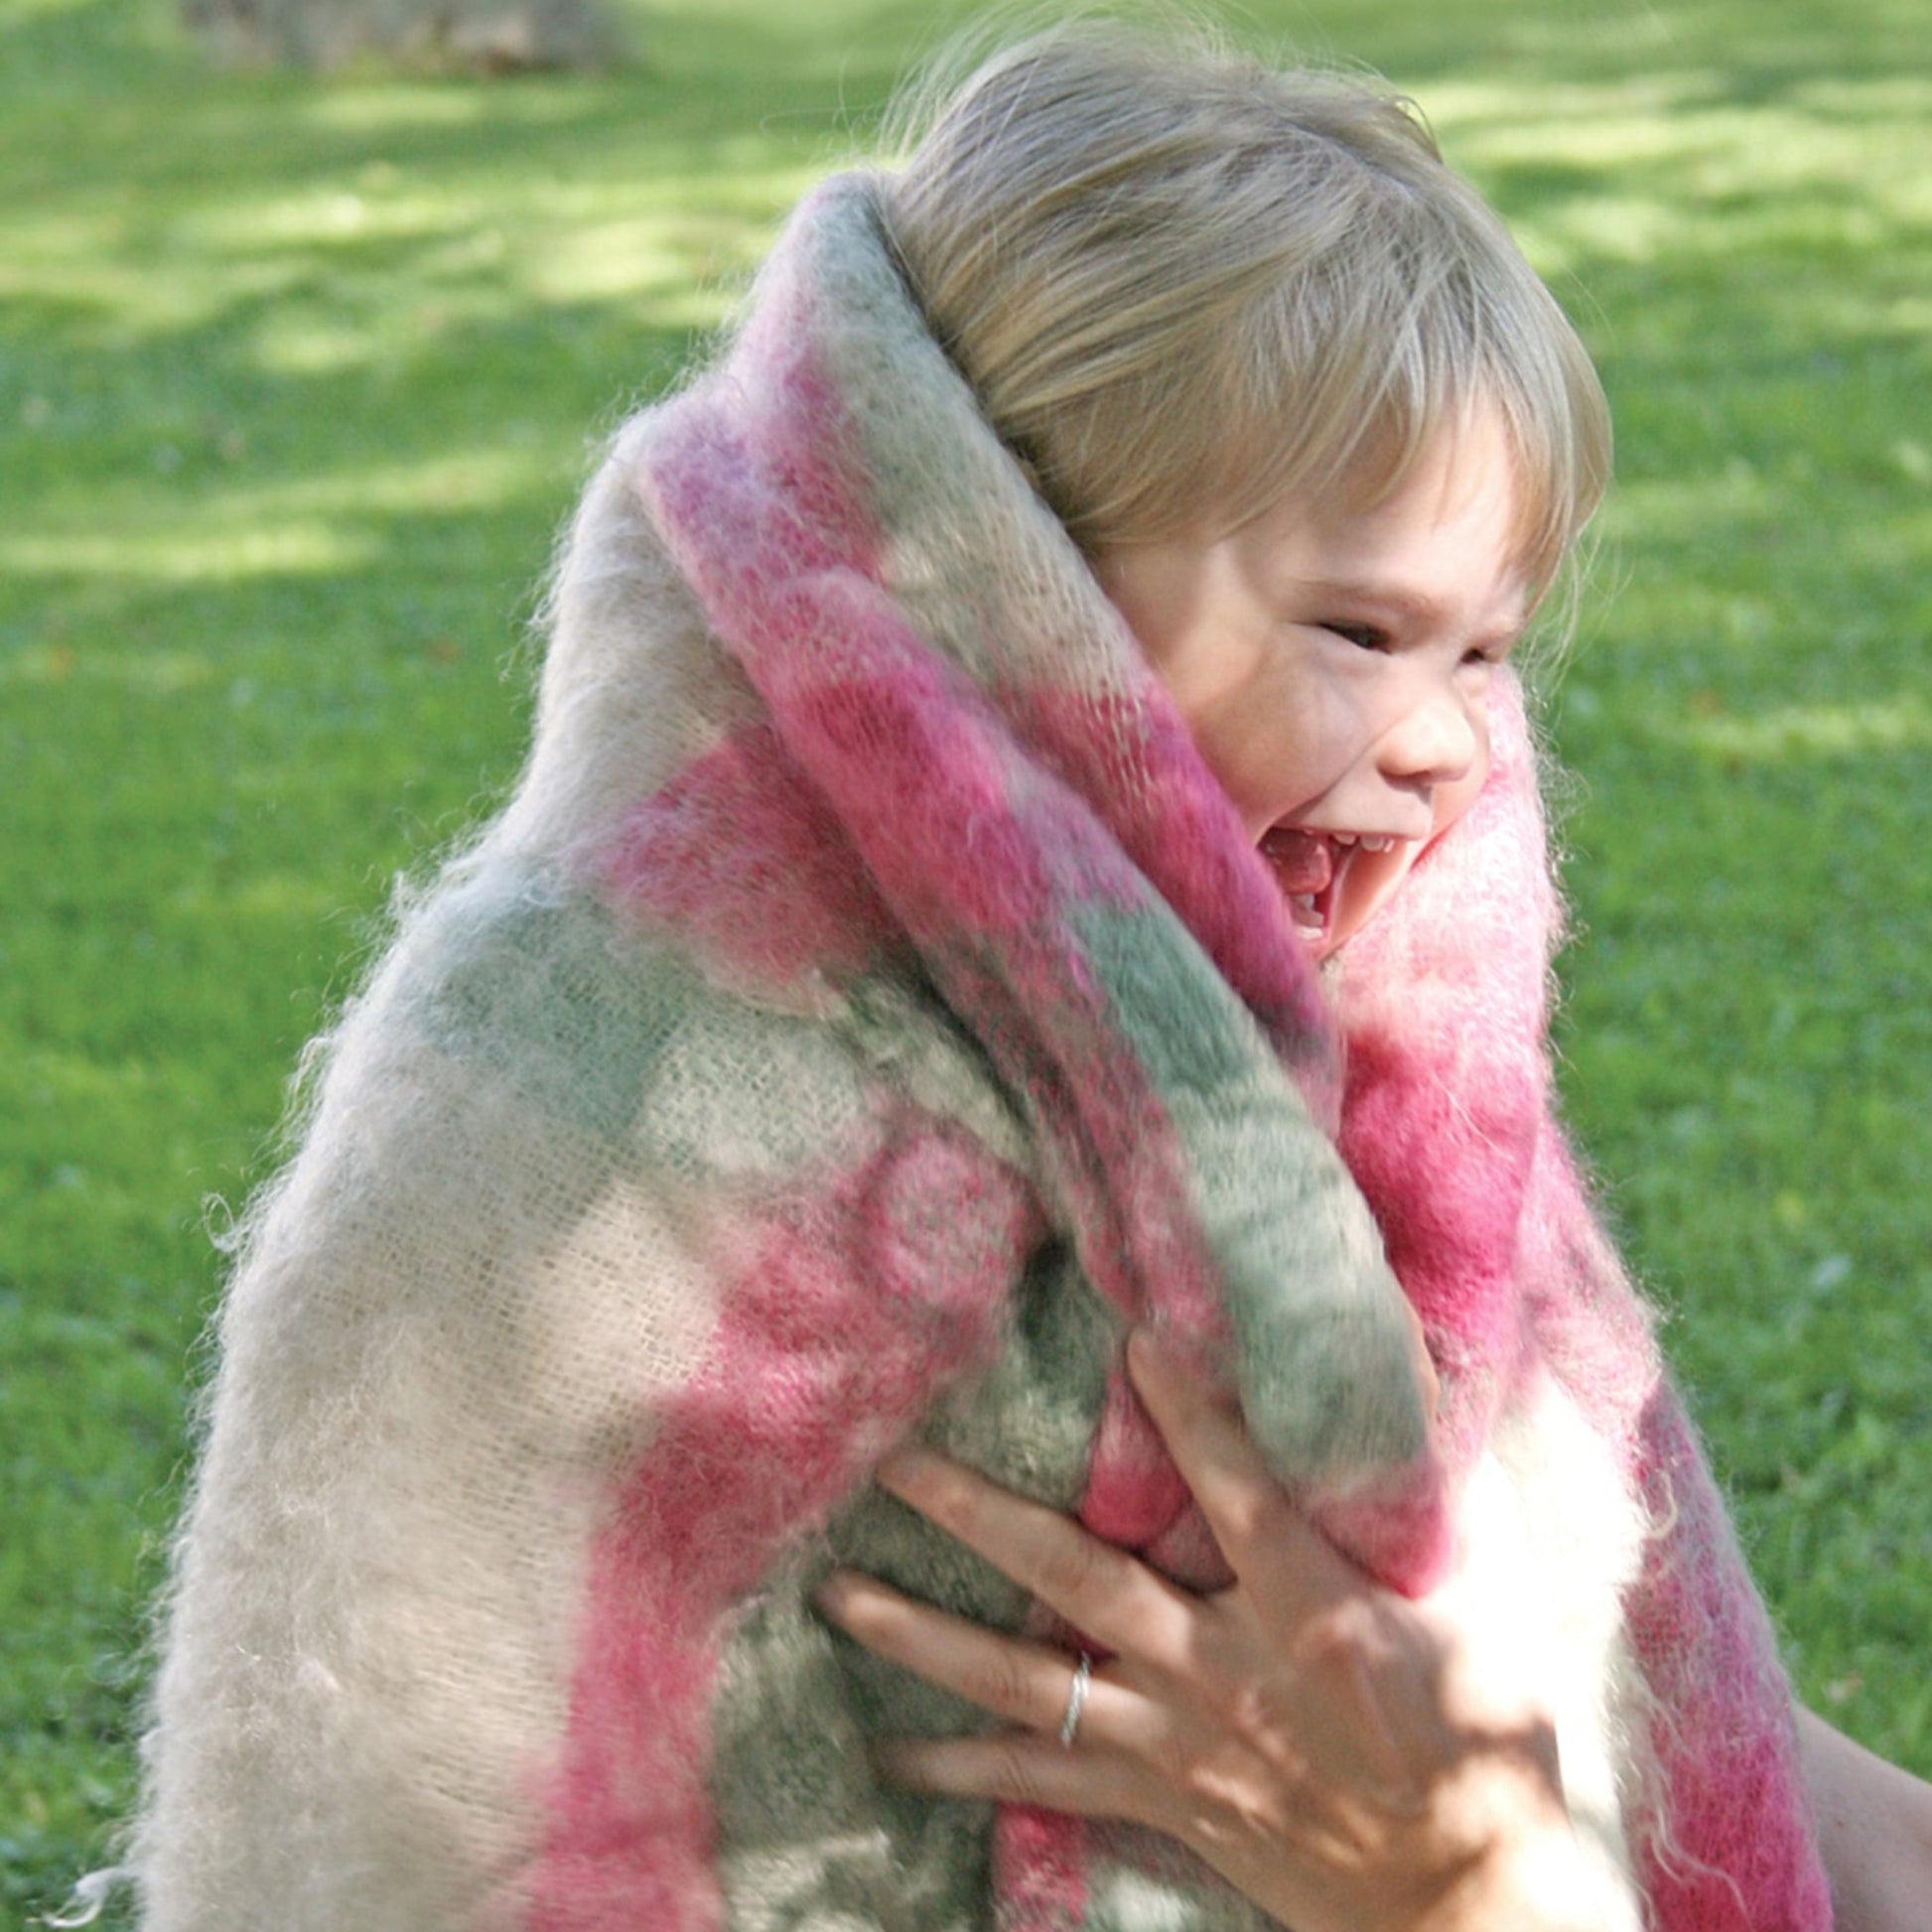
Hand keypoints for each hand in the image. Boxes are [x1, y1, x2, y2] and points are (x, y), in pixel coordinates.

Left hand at [816, 1329, 1605, 1931]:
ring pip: (1030, 1681)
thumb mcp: (1493, 1606)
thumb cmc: (1493, 1744)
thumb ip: (1452, 1496)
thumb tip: (1433, 1383)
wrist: (1471, 1901)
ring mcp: (1179, 1739)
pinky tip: (887, 1754)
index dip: (1185, 1409)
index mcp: (1312, 1608)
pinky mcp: (1161, 1797)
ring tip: (840, 1594)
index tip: (1132, 1337)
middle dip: (981, 1517)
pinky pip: (1043, 1782)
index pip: (1237, 1485)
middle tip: (894, 1463)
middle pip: (1080, 1580)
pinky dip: (960, 1768)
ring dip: (929, 1635)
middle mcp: (1224, 1667)